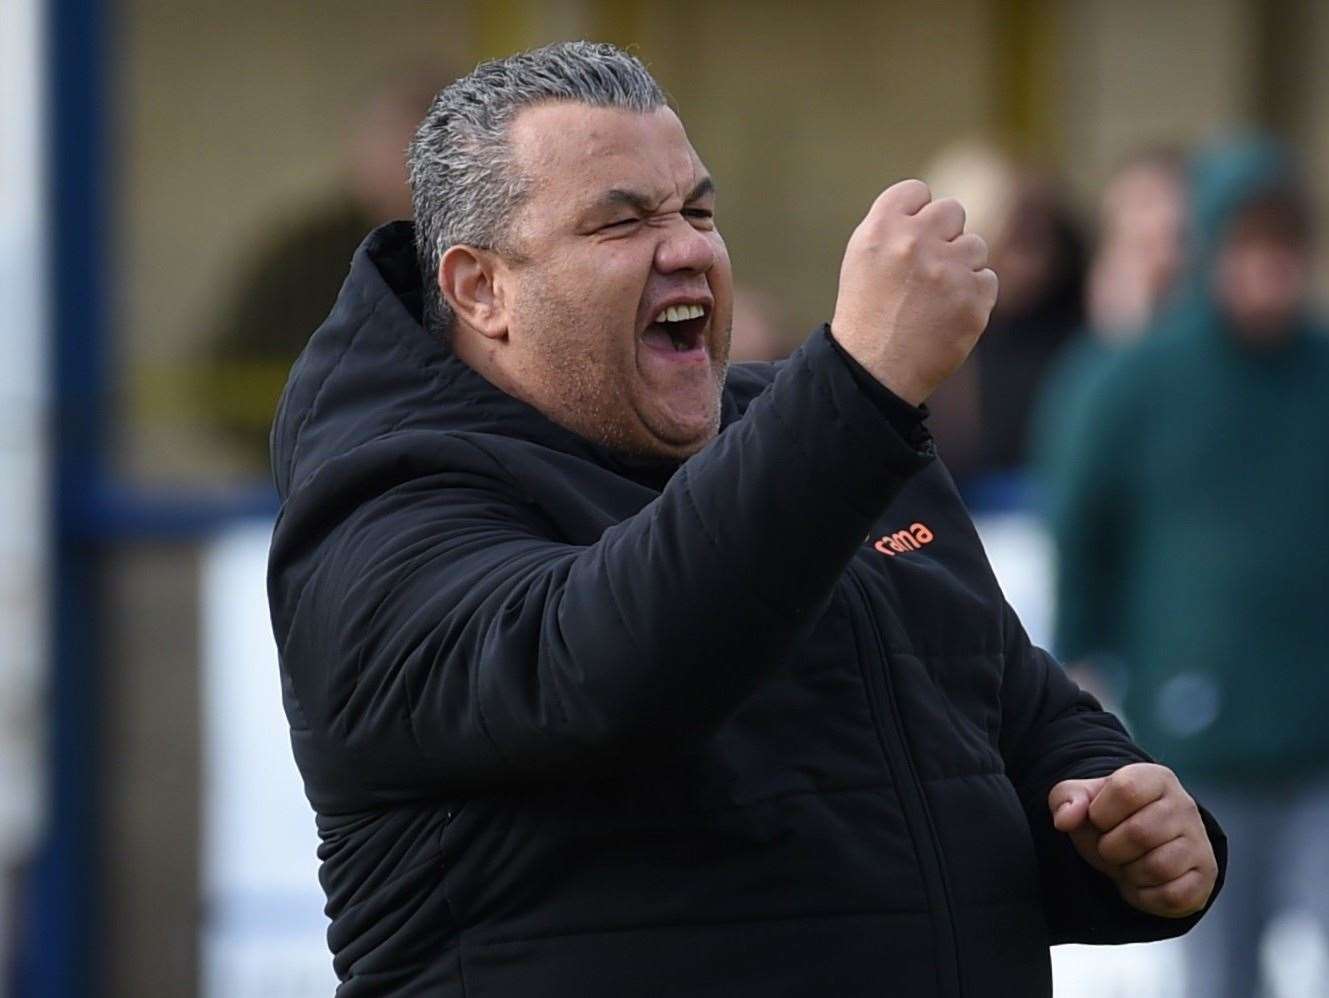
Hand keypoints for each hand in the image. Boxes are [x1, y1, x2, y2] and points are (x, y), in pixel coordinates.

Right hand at [831, 179, 998, 404]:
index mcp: (881, 228)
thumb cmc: (867, 313)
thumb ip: (895, 226)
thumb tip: (932, 206)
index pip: (916, 191)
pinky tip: (946, 315)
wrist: (874, 371)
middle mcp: (915, 242)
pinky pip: (987, 280)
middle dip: (944, 236)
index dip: (916, 214)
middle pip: (952, 211)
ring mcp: (947, 270)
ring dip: (960, 267)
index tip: (910, 239)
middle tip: (926, 269)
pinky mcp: (973, 299)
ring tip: (933, 297)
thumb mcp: (863, 259)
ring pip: (975, 246)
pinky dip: (972, 297)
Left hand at [1049, 763, 1217, 918]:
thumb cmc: (1109, 817)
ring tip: (1128, 863)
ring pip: (1158, 867)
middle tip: (1112, 847)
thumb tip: (1065, 819)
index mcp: (1155, 778)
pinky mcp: (1206, 875)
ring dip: (1129, 873)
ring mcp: (1199, 841)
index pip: (1125, 790)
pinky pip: (1174, 895)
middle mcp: (1184, 805)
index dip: (1100, 812)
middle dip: (1111, 848)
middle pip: (1139, 834)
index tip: (1099, 819)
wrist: (1138, 843)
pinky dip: (1147, 896)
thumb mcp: (1081, 799)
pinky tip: (1142, 882)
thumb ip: (1067, 799)